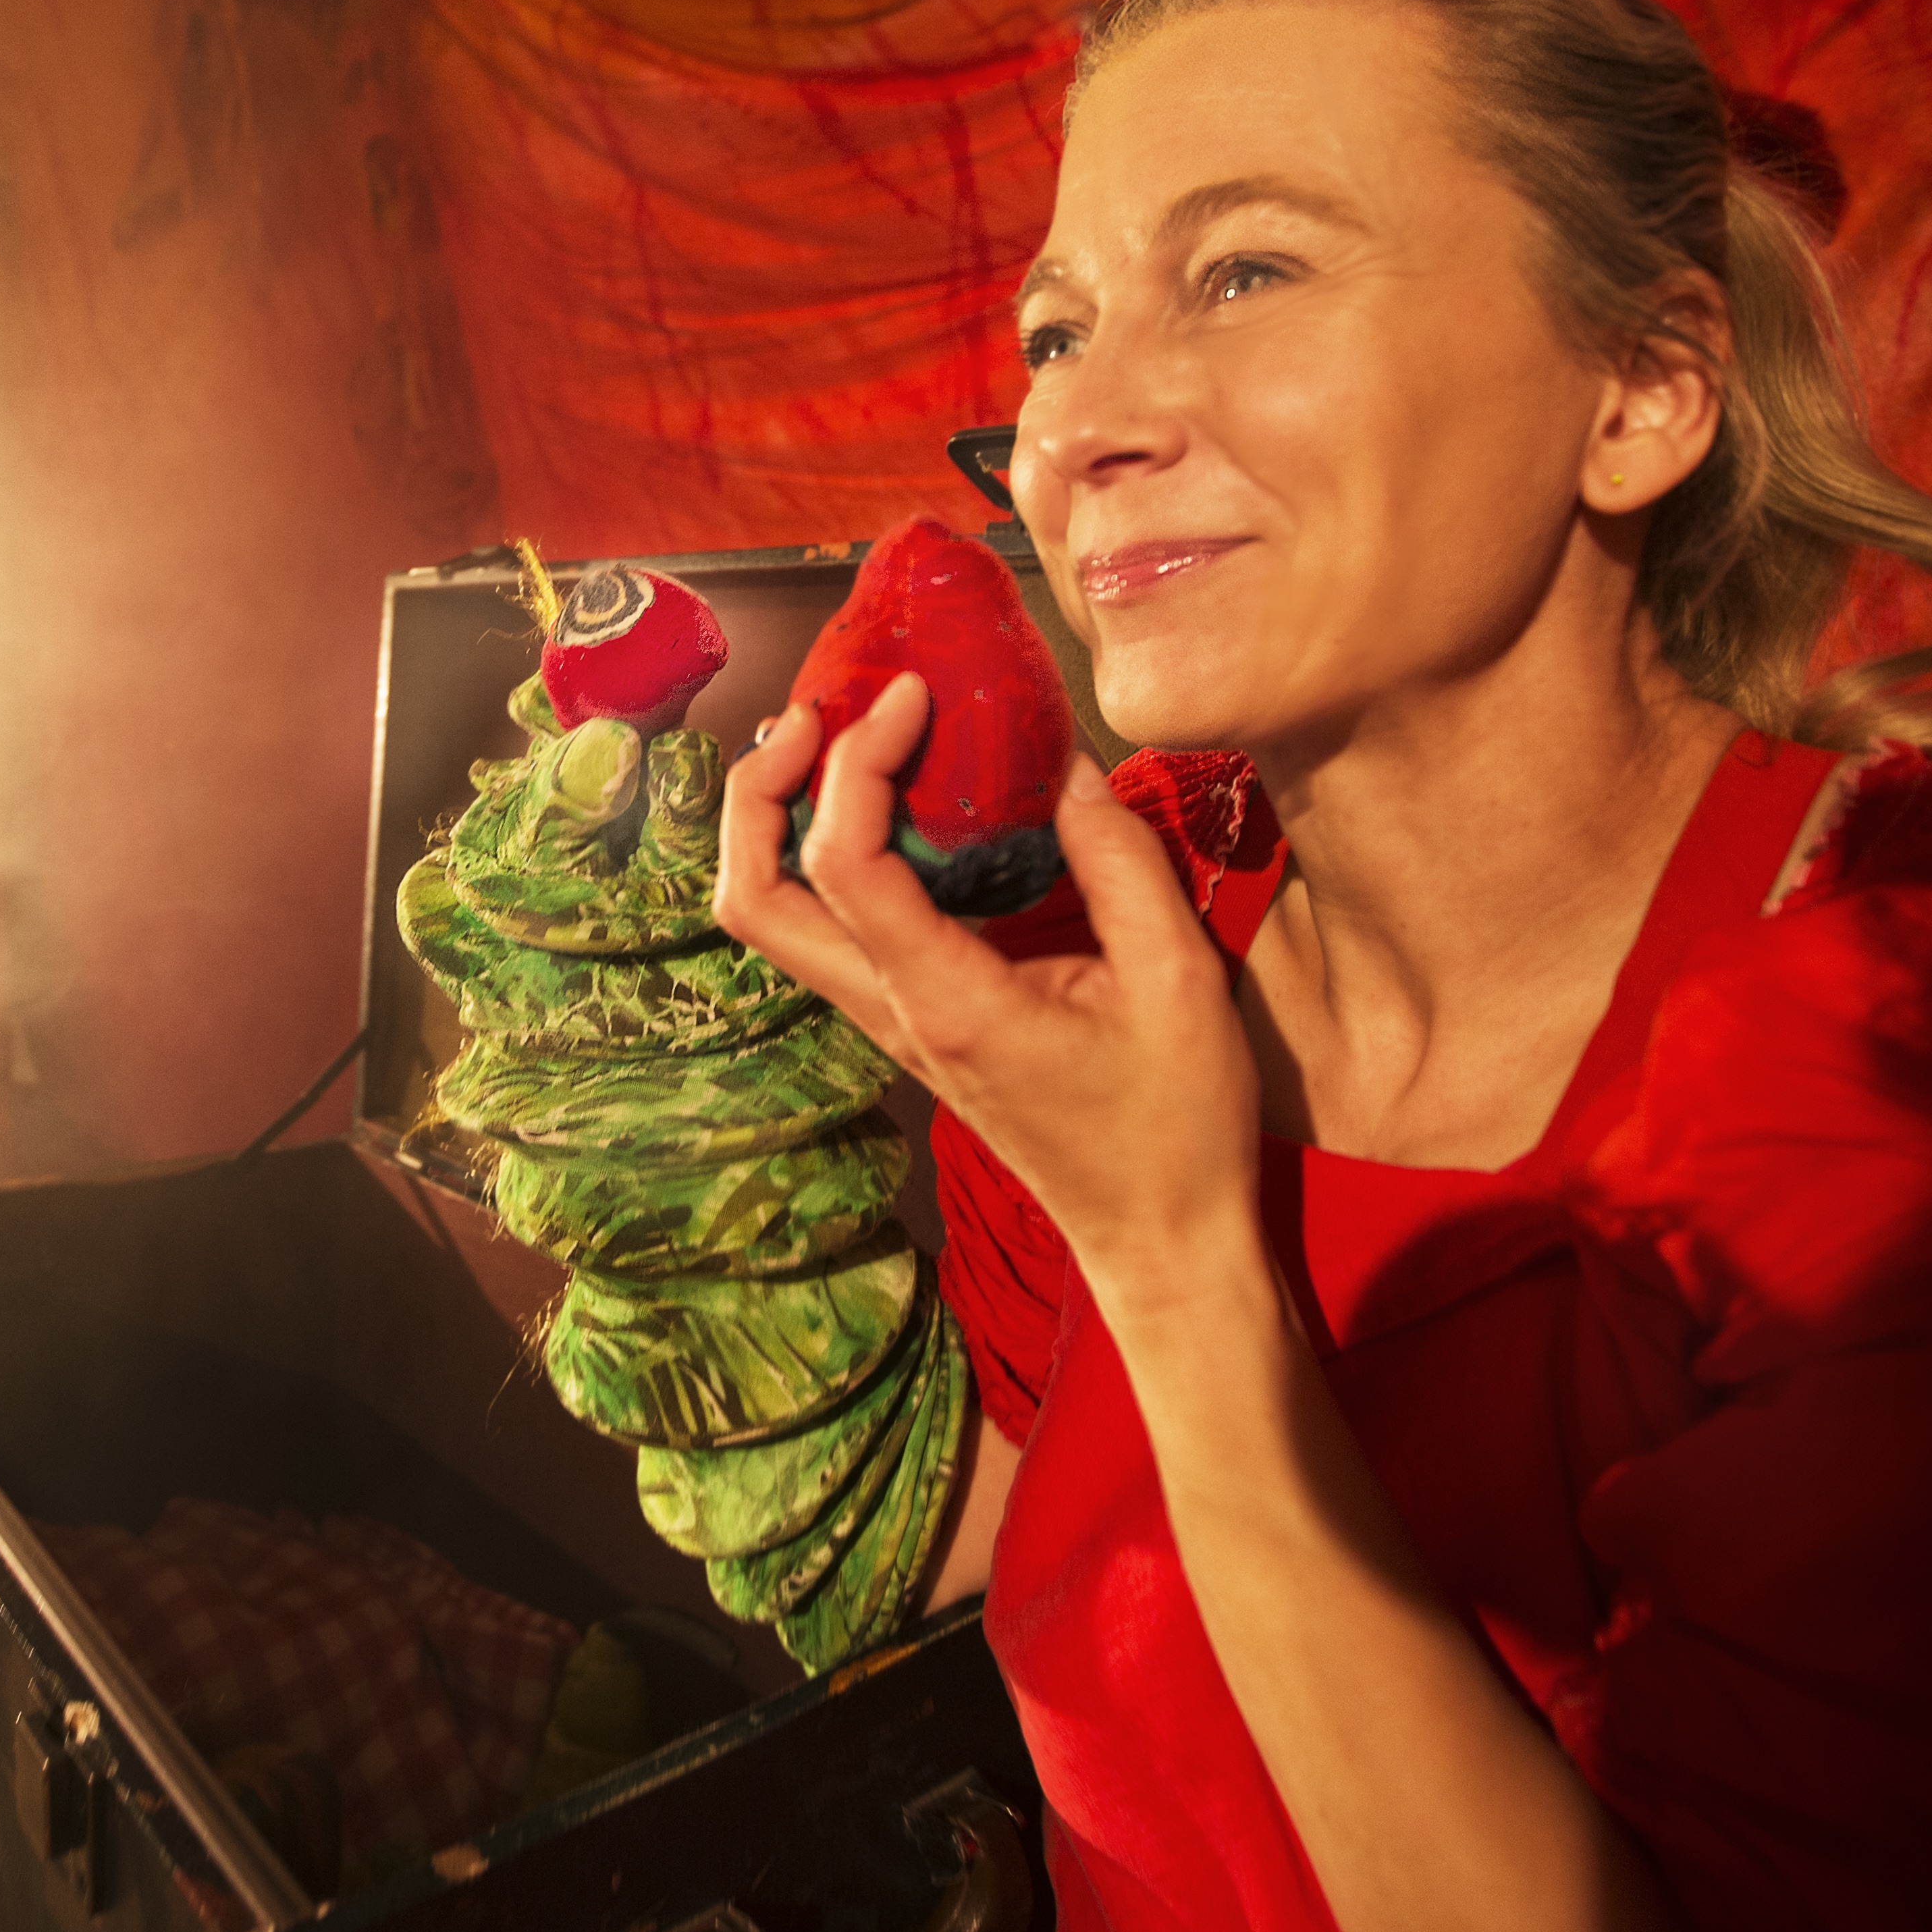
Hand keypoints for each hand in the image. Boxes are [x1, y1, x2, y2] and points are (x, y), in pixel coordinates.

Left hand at [714, 673, 1266, 1306]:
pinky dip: (824, 857)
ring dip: (776, 822)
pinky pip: (826, 932)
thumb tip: (1064, 761)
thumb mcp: (1179, 979)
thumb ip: (1119, 859)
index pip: (842, 865)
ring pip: (770, 921)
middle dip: (757, 792)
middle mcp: (892, 1015)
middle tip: (818, 714)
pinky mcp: (906, 1023)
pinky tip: (895, 808)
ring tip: (837, 744)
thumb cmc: (1175, 1121)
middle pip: (752, 901)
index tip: (914, 696)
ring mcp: (889, 1025)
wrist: (1157, 1235)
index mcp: (947, 1003)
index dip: (856, 761)